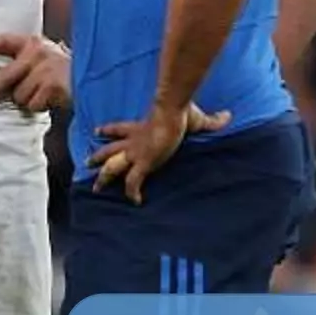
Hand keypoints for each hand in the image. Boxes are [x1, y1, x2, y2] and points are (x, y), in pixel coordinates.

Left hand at [0, 33, 69, 112]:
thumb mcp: (41, 61)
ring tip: (42, 94)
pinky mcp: (52, 84)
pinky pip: (32, 104)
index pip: (3, 41)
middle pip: (3, 76)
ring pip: (19, 95)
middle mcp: (38, 51)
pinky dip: (39, 107)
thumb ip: (21, 66)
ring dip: (27, 100)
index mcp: (32, 43)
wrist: (92, 81)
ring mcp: (46, 67)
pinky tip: (51, 100)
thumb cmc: (61, 74)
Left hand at [88, 102, 233, 204]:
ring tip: (95, 189)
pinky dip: (132, 193)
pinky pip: (133, 182)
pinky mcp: (143, 163)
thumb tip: (228, 115)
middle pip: (109, 150)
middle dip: (97, 157)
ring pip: (112, 167)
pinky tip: (135, 202)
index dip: (108, 131)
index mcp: (139, 128)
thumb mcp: (195, 117)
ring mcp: (136, 153)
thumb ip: (211, 119)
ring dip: (103, 177)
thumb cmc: (180, 112)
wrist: (172, 111)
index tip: (98, 131)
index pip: (119, 129)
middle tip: (87, 162)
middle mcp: (133, 141)